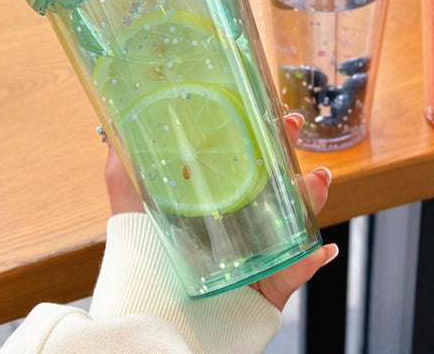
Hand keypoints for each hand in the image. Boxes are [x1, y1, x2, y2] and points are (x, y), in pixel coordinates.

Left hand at [102, 112, 336, 310]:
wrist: (152, 322)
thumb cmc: (143, 264)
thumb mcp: (130, 210)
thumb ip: (122, 171)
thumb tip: (112, 130)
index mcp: (220, 203)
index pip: (249, 162)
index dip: (262, 135)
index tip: (269, 111)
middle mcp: (244, 223)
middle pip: (278, 182)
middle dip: (290, 152)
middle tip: (293, 127)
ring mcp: (261, 251)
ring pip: (296, 219)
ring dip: (312, 198)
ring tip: (317, 182)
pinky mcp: (269, 285)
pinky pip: (296, 271)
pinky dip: (311, 260)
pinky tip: (320, 246)